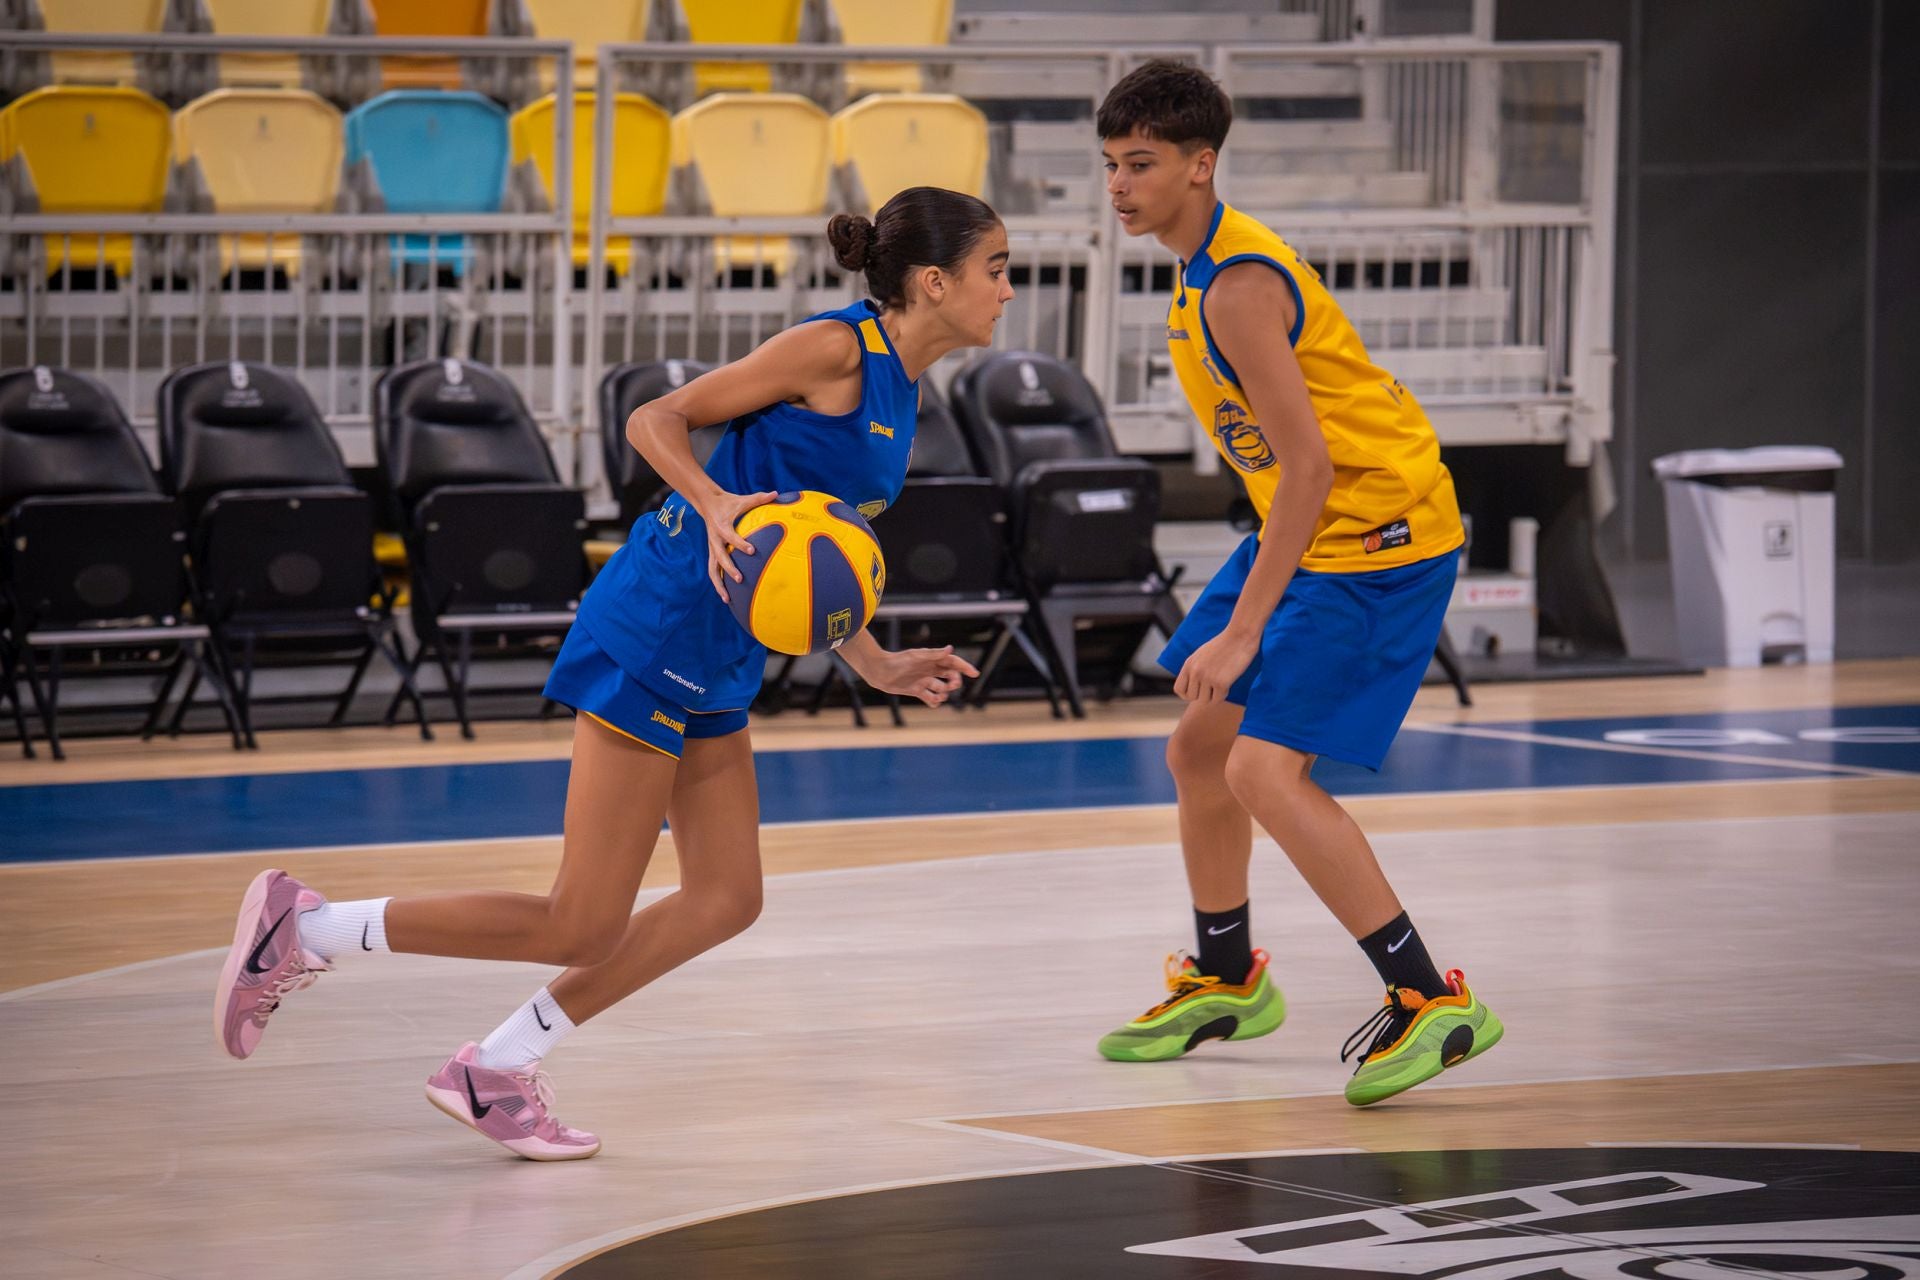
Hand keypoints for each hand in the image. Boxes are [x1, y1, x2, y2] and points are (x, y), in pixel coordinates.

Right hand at [696, 489, 777, 602]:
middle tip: (740, 579)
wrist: (707, 503)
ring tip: (727, 599)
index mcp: (722, 526)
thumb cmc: (728, 502)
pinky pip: (713, 570)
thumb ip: (759, 498)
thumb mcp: (742, 499)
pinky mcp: (712, 552)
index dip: (741, 544)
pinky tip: (726, 597)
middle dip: (729, 569)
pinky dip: (718, 583)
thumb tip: (776, 493)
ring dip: (718, 584)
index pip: (731, 537)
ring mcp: (712, 548)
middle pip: (719, 557)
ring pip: (712, 569)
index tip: (753, 550)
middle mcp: (714, 539)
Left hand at [863, 645, 980, 706]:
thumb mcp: (917, 656)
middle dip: (955, 682)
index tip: (975, 673)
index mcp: (932, 659)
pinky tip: (932, 701)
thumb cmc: (897, 661)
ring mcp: (924, 681)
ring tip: (937, 695)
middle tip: (952, 685)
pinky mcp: (917, 691)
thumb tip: (950, 649)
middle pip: (951, 676)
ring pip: (942, 689)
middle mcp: (930, 670)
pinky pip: (931, 699)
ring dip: (943, 694)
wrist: (879, 671)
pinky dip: (934, 702)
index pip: (953, 663)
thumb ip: (934, 654)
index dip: (965, 667)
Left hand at [1174, 629, 1259, 703]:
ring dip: (1214, 695)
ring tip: (1221, 683)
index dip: (1187, 694)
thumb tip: (1191, 686)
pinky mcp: (1221, 683)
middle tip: (1213, 687)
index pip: (1179, 689)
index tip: (1198, 691)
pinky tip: (1228, 683)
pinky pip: (1218, 699)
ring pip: (1205, 700)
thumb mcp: (1201, 655)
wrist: (1241, 636)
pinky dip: (1224, 694)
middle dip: (1202, 695)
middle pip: (1192, 697)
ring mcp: (1207, 678)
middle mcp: (1195, 672)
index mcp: (1189, 664)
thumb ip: (1194, 669)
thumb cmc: (1224, 644)